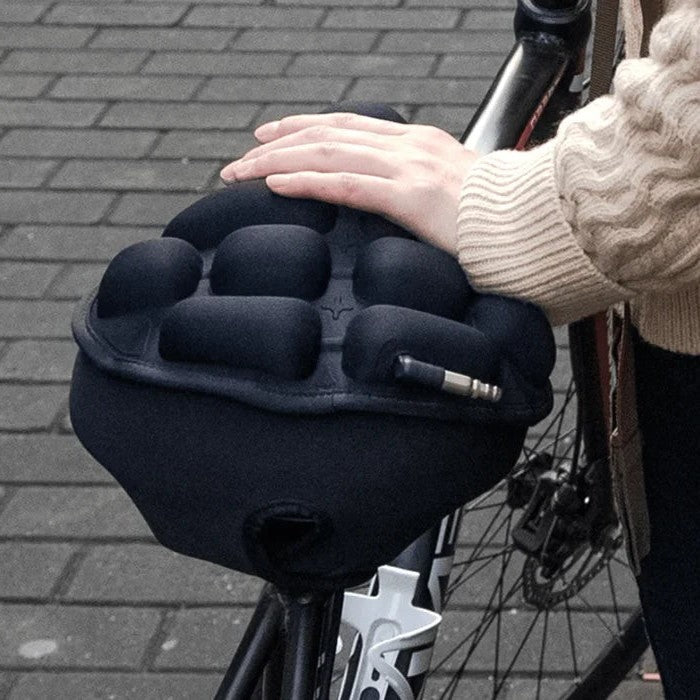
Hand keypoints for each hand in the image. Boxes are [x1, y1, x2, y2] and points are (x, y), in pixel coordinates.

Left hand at [220, 112, 478, 256]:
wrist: (539, 223)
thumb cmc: (502, 216)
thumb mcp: (456, 192)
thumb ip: (424, 190)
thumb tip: (402, 203)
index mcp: (418, 144)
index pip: (347, 128)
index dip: (302, 129)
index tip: (270, 136)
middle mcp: (409, 147)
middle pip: (327, 136)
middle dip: (276, 145)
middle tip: (240, 158)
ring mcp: (410, 169)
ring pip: (328, 156)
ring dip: (277, 162)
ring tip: (241, 172)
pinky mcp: (414, 198)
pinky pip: (347, 187)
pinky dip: (305, 184)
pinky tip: (274, 186)